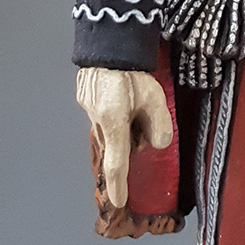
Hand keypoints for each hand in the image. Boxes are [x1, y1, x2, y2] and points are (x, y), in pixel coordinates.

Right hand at [76, 68, 172, 206]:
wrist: (110, 41)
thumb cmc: (132, 69)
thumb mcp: (155, 97)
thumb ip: (159, 124)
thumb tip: (158, 144)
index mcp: (114, 123)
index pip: (116, 164)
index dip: (119, 186)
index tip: (119, 202)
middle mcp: (97, 119)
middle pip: (114, 144)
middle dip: (127, 140)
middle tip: (140, 122)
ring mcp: (88, 108)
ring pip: (107, 128)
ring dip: (120, 124)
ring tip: (132, 101)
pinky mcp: (85, 96)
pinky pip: (100, 112)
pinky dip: (113, 110)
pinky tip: (121, 93)